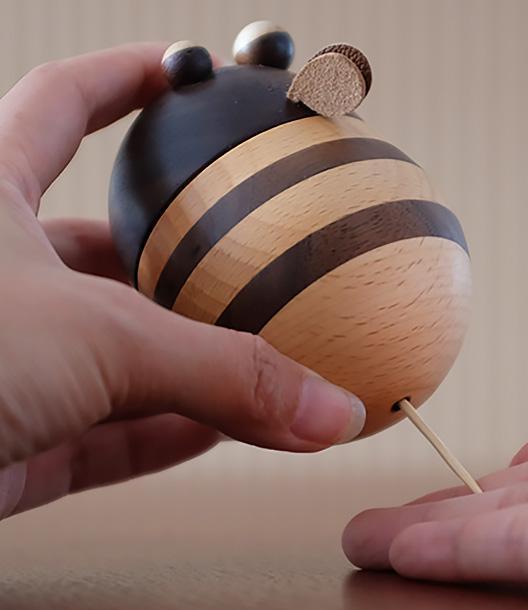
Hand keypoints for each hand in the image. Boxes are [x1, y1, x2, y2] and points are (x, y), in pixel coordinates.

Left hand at [0, 44, 364, 518]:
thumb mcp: (92, 340)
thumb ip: (223, 374)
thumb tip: (328, 407)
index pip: (60, 106)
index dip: (128, 82)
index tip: (189, 77)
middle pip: (110, 250)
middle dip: (185, 259)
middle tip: (253, 262)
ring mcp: (4, 366)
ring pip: (117, 357)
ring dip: (194, 371)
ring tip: (266, 370)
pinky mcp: (8, 446)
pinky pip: (106, 434)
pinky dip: (168, 438)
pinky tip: (223, 435)